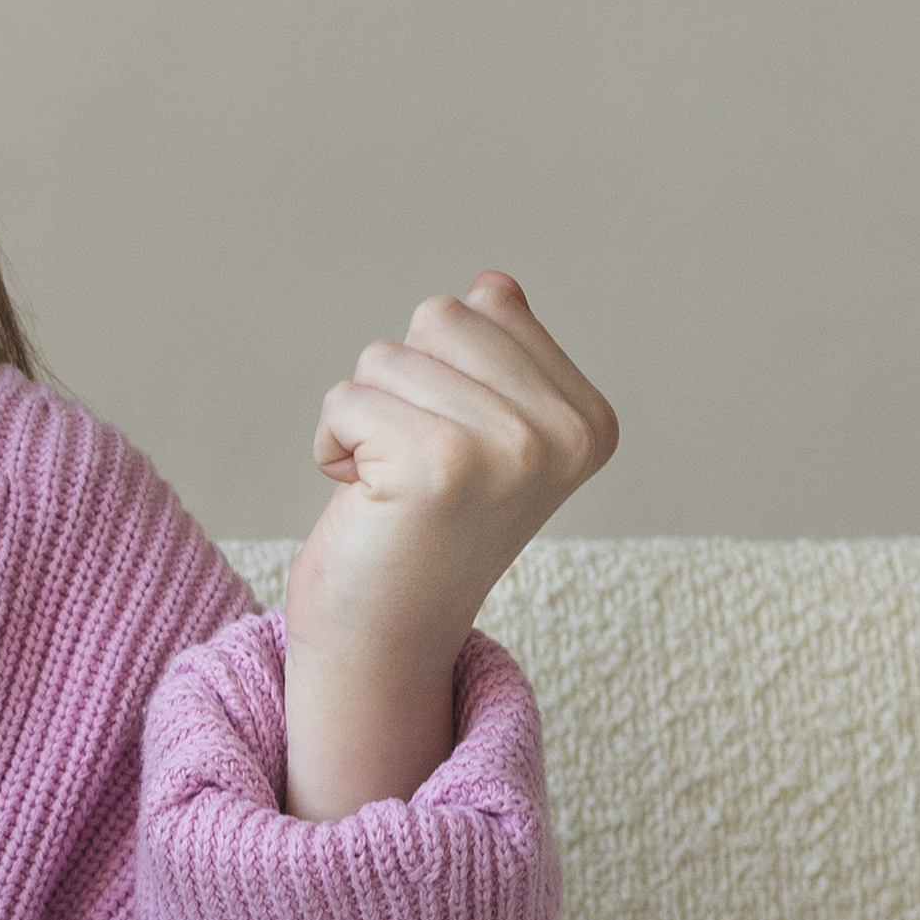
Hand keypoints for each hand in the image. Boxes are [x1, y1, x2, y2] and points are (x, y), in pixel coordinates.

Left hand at [281, 273, 619, 820]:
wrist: (385, 636)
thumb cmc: (419, 528)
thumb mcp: (478, 433)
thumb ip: (498, 359)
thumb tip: (495, 283)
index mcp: (588, 417)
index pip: (487, 305)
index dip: (441, 369)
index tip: (454, 447)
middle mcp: (563, 433)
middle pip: (439, 318)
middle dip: (400, 383)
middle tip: (413, 466)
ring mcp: (510, 448)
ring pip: (385, 356)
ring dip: (363, 417)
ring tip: (390, 486)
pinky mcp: (440, 467)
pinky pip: (345, 400)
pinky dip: (332, 445)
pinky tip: (364, 501)